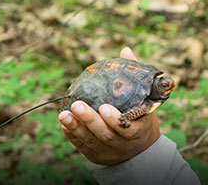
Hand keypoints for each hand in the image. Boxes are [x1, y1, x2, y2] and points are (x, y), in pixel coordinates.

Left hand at [59, 47, 161, 165]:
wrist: (140, 151)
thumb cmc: (141, 119)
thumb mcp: (144, 101)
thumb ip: (134, 78)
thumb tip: (125, 50)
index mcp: (139, 131)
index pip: (128, 129)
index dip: (114, 120)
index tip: (103, 107)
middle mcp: (124, 145)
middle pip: (105, 135)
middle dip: (90, 120)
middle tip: (77, 105)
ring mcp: (110, 153)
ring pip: (92, 142)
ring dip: (76, 127)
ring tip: (63, 113)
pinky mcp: (97, 157)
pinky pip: (83, 147)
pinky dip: (72, 136)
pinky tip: (64, 123)